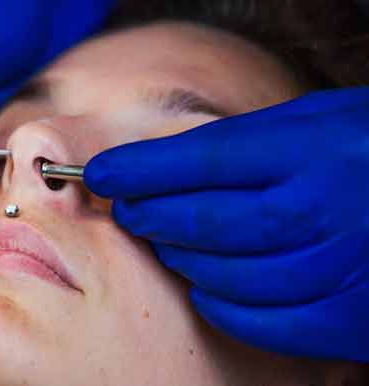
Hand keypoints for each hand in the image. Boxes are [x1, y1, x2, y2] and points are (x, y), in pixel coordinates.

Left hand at [85, 86, 368, 361]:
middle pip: (205, 219)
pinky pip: (261, 319)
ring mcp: (341, 267)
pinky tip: (203, 282)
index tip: (98, 172)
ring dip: (179, 255)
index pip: (203, 158)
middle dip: (150, 212)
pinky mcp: (350, 316)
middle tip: (124, 206)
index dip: (141, 168)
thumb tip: (163, 165)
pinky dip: (219, 302)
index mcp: (317, 146)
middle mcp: (327, 207)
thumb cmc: (368, 149)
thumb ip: (247, 143)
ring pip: (225, 271)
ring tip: (163, 237)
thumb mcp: (318, 121)